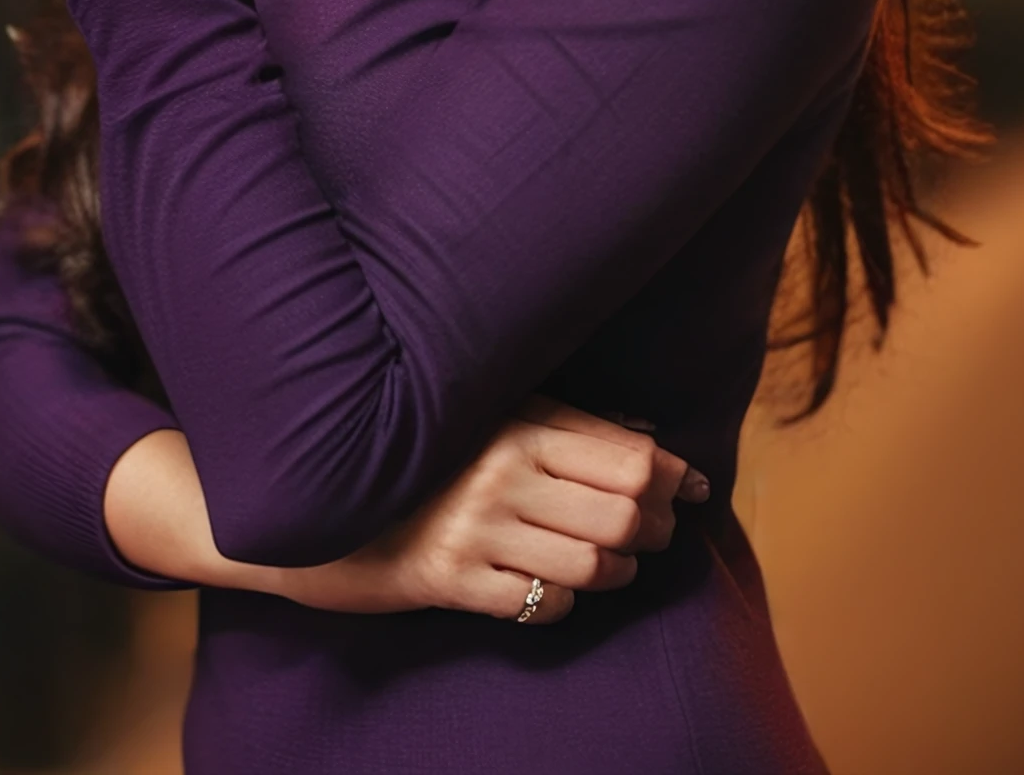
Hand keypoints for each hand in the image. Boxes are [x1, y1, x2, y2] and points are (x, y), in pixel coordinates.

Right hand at [276, 395, 707, 624]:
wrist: (329, 499)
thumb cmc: (429, 454)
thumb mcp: (494, 417)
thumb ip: (566, 424)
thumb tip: (652, 443)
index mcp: (517, 424)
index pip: (629, 457)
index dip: (674, 477)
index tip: (694, 486)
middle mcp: (501, 473)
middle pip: (623, 513)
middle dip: (658, 527)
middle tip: (662, 530)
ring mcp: (476, 530)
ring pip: (593, 566)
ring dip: (621, 571)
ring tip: (620, 563)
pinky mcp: (451, 582)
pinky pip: (542, 605)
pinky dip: (566, 602)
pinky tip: (558, 587)